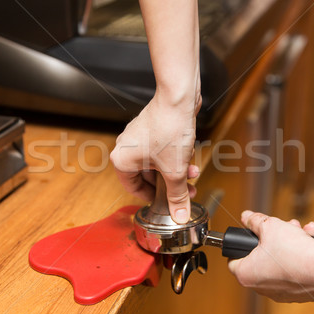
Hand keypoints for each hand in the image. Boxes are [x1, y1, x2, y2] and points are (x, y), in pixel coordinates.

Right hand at [110, 93, 200, 222]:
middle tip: (185, 191)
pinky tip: (189, 159)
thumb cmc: (169, 128)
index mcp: (121, 160)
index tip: (165, 203)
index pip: (133, 189)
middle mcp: (125, 148)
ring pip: (157, 163)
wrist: (178, 98)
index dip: (152, 198)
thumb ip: (177, 195)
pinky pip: (161, 151)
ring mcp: (137, 137)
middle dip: (170, 184)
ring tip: (192, 174)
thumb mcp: (175, 170)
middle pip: (147, 177)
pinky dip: (174, 157)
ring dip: (175, 171)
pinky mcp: (150, 129)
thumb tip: (179, 214)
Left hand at [228, 211, 313, 302]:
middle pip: (263, 256)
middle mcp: (262, 288)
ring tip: (306, 231)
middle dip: (276, 237)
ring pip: (283, 260)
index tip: (249, 237)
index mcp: (247, 275)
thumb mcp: (270, 226)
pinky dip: (304, 256)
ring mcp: (282, 292)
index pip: (234, 260)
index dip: (240, 245)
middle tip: (286, 227)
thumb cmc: (295, 251)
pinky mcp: (300, 293)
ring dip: (293, 242)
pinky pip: (298, 270)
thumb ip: (255, 221)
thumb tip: (247, 217)